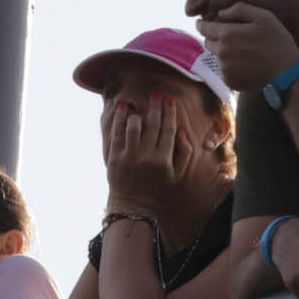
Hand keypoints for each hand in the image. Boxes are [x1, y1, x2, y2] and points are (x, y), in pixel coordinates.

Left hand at [100, 90, 191, 215]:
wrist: (134, 205)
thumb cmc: (158, 188)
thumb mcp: (177, 174)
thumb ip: (184, 153)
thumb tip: (181, 131)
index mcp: (164, 159)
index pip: (168, 129)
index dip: (170, 113)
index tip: (170, 100)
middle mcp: (147, 156)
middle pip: (153, 124)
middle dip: (156, 106)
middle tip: (157, 93)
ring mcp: (129, 157)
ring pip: (134, 126)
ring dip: (136, 112)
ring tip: (136, 102)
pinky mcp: (114, 158)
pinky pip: (117, 133)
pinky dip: (119, 119)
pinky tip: (122, 109)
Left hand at [194, 3, 298, 92]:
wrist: (287, 71)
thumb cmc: (277, 40)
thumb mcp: (263, 16)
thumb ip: (239, 9)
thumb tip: (221, 13)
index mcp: (227, 35)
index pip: (204, 28)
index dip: (202, 24)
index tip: (202, 23)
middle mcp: (222, 53)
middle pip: (208, 42)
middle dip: (215, 38)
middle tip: (231, 37)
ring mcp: (225, 69)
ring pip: (217, 57)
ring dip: (224, 52)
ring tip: (244, 51)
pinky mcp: (230, 82)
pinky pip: (225, 71)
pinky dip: (231, 66)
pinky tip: (246, 64)